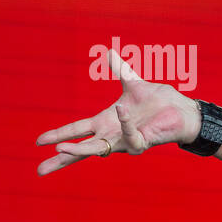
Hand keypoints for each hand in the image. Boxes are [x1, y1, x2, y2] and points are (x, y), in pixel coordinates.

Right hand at [36, 49, 199, 175]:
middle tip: (39, 169)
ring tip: (61, 149)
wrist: (183, 110)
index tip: (38, 142)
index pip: (76, 129)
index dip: (58, 135)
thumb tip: (109, 52)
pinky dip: (125, 123)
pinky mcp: (142, 142)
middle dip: (61, 158)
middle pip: (81, 149)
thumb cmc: (159, 101)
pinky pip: (130, 136)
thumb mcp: (133, 83)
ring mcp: (126, 141)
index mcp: (105, 122)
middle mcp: (112, 135)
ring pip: (98, 149)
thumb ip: (120, 70)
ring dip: (80, 150)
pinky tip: (120, 111)